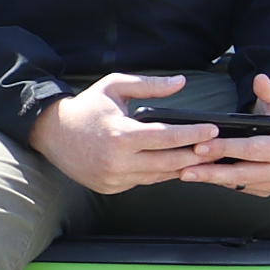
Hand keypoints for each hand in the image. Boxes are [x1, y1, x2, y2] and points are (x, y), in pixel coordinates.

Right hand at [31, 73, 216, 194]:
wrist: (52, 133)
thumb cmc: (86, 108)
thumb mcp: (115, 86)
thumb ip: (149, 85)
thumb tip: (181, 82)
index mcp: (120, 135)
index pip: (167, 137)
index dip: (193, 135)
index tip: (213, 130)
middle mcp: (117, 161)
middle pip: (169, 162)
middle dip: (197, 156)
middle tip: (217, 149)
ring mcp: (113, 178)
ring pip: (158, 176)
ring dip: (181, 168)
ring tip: (202, 159)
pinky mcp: (110, 187)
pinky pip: (143, 182)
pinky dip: (159, 174)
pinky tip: (173, 165)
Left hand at [185, 74, 269, 197]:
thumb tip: (259, 80)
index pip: (252, 149)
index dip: (225, 148)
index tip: (200, 145)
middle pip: (242, 173)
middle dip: (212, 171)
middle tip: (184, 169)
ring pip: (238, 183)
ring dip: (211, 179)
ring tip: (185, 173)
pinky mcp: (264, 187)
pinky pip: (238, 186)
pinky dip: (218, 181)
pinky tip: (199, 174)